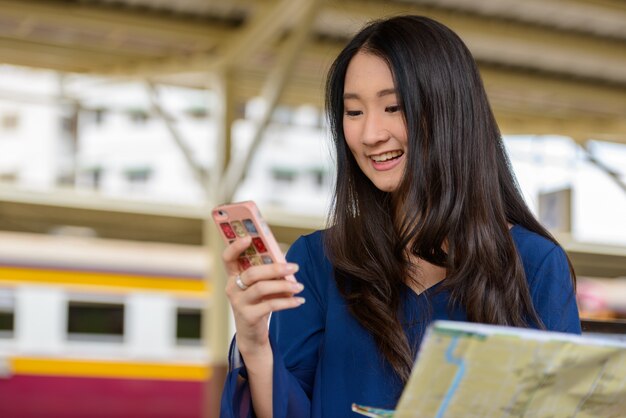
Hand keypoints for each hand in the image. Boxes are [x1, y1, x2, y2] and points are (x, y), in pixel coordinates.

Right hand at [223, 236, 304, 356]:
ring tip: (300, 286)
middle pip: (252, 273)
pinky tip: (299, 301)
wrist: (252, 334)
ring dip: (284, 286)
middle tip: (295, 267)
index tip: (249, 238)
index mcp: (233, 276)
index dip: (235, 247)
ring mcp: (238, 303)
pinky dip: (287, 302)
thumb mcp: (259, 287)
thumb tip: (287, 265)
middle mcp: (232, 288)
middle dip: (275, 268)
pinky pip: (270, 305)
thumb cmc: (258, 303)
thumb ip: (267, 275)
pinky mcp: (248, 317)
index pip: (228, 258)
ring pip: (261, 288)